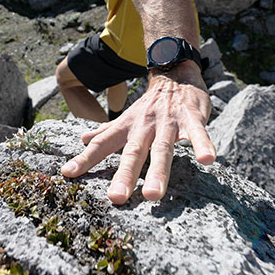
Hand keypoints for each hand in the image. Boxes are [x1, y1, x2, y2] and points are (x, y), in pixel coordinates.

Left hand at [60, 60, 214, 203]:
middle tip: (116, 198)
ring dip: (158, 172)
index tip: (67, 174)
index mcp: (127, 127)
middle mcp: (144, 126)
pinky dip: (202, 145)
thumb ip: (106, 132)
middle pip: (133, 152)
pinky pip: (198, 133)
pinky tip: (207, 160)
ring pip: (163, 149)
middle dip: (124, 175)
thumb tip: (83, 140)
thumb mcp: (126, 118)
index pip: (102, 144)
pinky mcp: (192, 118)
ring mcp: (168, 123)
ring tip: (153, 195)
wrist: (176, 75)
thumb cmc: (149, 106)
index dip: (85, 158)